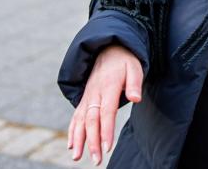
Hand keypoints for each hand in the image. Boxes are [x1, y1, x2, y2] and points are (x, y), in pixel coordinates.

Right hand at [68, 45, 142, 164]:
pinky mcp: (84, 99)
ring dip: (78, 140)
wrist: (109, 49)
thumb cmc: (124, 61)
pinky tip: (71, 145)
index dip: (106, 130)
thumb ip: (134, 83)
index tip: (107, 147)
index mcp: (108, 86)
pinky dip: (72, 131)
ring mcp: (87, 96)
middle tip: (96, 159)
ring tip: (77, 158)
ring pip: (80, 120)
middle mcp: (94, 93)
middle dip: (92, 141)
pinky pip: (76, 116)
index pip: (106, 112)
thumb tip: (136, 98)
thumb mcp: (134, 67)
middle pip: (91, 120)